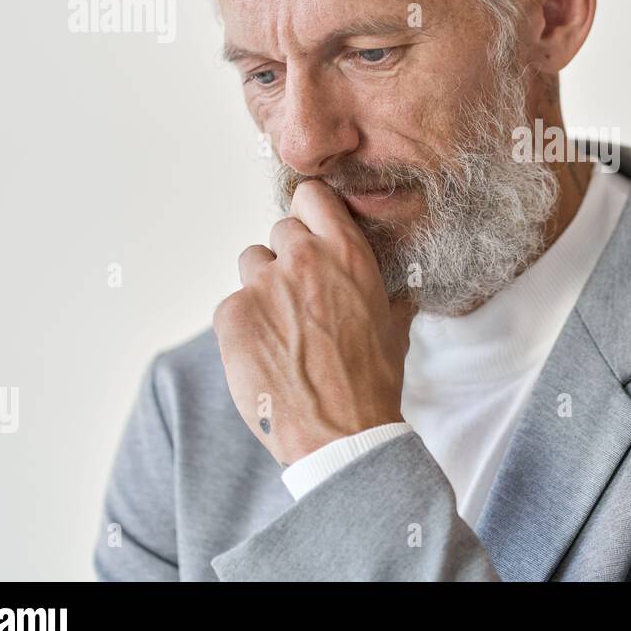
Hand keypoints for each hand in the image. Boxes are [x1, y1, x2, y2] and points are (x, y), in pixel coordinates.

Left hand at [213, 179, 415, 465]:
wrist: (342, 433)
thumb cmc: (373, 380)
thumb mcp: (395, 323)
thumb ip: (388, 290)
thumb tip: (400, 283)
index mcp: (348, 253)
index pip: (311, 196)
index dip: (309, 214)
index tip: (310, 233)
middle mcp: (304, 259)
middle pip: (279, 230)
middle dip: (288, 259)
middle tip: (300, 299)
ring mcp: (263, 285)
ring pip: (251, 264)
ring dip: (262, 288)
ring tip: (282, 328)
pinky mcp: (231, 315)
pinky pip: (231, 305)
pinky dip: (243, 326)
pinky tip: (265, 354)